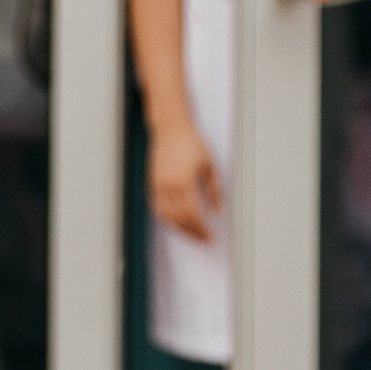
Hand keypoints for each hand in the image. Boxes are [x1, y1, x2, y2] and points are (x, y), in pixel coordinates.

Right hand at [148, 120, 222, 242]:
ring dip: (179, 228)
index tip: (210, 237)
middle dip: (192, 233)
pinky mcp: (152, 183)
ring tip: (191, 235)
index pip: (192, 215)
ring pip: (166, 215)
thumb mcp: (211, 166)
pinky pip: (157, 207)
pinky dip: (166, 218)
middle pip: (179, 218)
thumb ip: (215, 191)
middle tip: (203, 240)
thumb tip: (218, 211)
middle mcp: (168, 186)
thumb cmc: (192, 144)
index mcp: (184, 182)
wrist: (171, 129)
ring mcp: (157, 185)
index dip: (201, 229)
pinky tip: (175, 222)